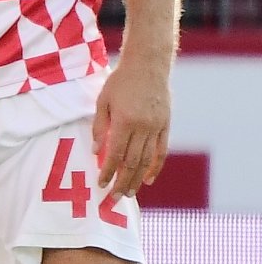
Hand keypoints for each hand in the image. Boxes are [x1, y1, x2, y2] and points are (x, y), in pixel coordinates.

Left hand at [92, 53, 171, 198]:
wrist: (148, 66)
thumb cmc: (120, 81)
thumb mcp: (102, 101)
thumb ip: (99, 127)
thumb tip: (97, 152)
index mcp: (124, 121)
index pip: (116, 154)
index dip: (108, 171)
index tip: (101, 184)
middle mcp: (143, 127)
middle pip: (132, 162)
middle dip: (122, 181)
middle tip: (114, 197)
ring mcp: (156, 127)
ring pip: (147, 160)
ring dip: (138, 178)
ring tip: (129, 192)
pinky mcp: (166, 126)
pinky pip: (161, 151)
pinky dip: (156, 167)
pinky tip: (149, 179)